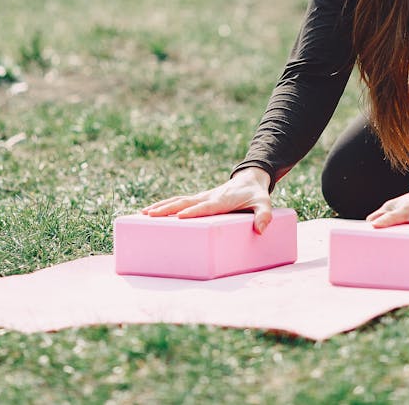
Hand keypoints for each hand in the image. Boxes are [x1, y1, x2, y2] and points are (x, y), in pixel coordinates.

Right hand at [140, 167, 274, 232]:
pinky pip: (179, 201)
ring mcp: (202, 197)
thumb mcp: (264, 203)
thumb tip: (261, 230)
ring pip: (179, 200)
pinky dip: (165, 204)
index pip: (206, 207)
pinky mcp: (199, 198)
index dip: (194, 211)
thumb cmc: (256, 194)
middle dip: (168, 208)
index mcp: (222, 200)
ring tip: (143, 213)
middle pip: (185, 202)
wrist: (250, 178)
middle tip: (150, 215)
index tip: (179, 216)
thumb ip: (264, 216)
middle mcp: (209, 197)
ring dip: (162, 206)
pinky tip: (152, 211)